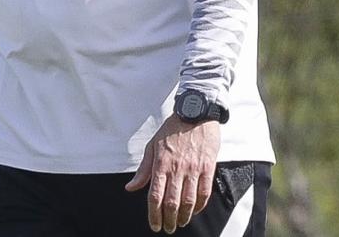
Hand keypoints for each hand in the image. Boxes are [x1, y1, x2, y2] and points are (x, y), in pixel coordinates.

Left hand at [124, 116, 219, 233]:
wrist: (195, 113)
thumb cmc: (171, 130)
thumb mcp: (152, 146)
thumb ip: (143, 170)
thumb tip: (130, 187)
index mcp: (161, 163)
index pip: (155, 195)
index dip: (154, 214)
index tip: (154, 225)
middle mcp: (177, 168)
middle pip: (172, 202)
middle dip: (169, 219)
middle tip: (168, 228)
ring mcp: (194, 169)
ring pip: (189, 200)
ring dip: (184, 216)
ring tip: (181, 223)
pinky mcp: (208, 167)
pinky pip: (205, 192)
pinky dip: (200, 205)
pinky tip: (195, 211)